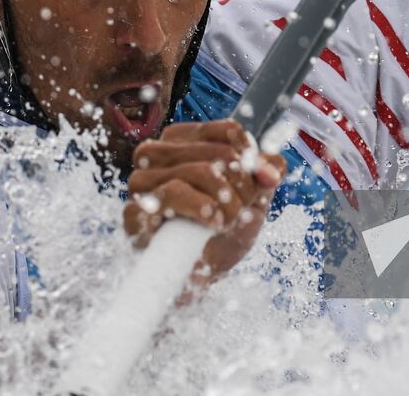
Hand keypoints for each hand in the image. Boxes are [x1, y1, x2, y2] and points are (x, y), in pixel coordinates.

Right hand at [123, 120, 286, 292]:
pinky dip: (199, 207)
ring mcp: (141, 182)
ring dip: (225, 200)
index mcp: (183, 141)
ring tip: (227, 220)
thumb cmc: (219, 233)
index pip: (226, 131)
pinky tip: (212, 221)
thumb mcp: (251, 200)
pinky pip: (170, 194)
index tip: (263, 179)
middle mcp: (156, 154)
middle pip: (217, 153)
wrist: (197, 277)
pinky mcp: (134, 212)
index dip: (251, 157)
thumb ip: (265, 176)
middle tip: (243, 209)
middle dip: (241, 184)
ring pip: (196, 171)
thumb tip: (274, 166)